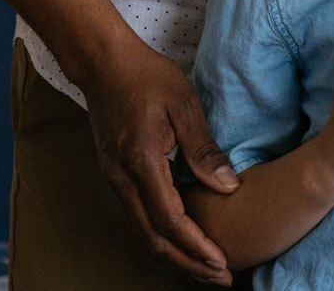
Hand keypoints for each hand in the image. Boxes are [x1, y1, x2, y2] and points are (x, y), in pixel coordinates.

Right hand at [77, 40, 238, 284]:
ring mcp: (114, 180)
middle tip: (220, 278)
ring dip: (174, 256)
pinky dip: (160, 238)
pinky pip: (136, 219)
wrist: (104, 64)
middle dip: (187, 264)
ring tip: (205, 269)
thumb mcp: (184, 105)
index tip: (222, 262)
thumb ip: (204, 149)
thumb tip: (229, 188)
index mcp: (141, 162)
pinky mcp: (114, 177)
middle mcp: (122, 179)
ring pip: (142, 233)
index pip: (170, 220)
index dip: (196, 246)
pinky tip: (181, 242)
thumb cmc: (147, 77)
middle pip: (153, 239)